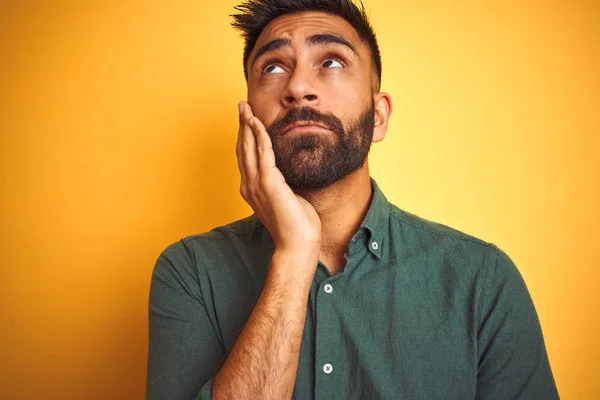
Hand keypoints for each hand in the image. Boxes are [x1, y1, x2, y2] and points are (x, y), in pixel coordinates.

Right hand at [236, 102, 320, 259]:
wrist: (297, 244)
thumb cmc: (296, 225)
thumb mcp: (287, 197)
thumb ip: (283, 183)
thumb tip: (288, 171)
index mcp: (252, 189)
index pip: (246, 156)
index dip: (245, 136)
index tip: (246, 119)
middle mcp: (249, 185)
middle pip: (242, 148)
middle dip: (241, 125)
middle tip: (241, 105)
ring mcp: (256, 184)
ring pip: (248, 147)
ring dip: (246, 125)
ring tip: (245, 108)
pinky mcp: (268, 183)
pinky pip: (262, 152)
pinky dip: (259, 135)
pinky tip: (257, 122)